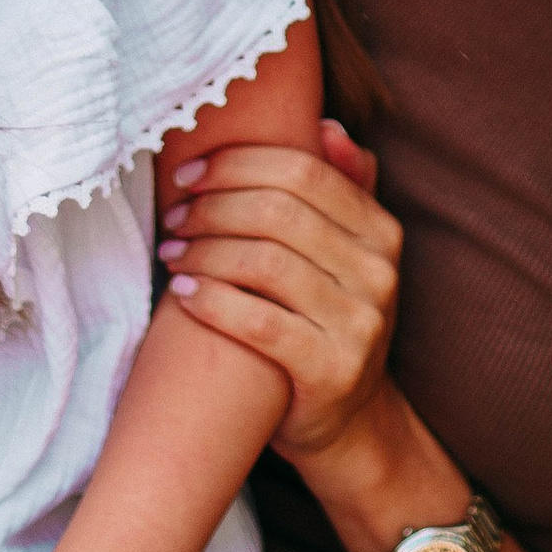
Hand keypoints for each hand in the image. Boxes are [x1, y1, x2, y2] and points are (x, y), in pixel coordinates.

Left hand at [158, 119, 400, 462]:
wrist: (347, 425)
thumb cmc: (324, 324)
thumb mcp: (342, 257)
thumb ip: (341, 191)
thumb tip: (326, 127)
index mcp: (381, 231)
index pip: (302, 171)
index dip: (237, 164)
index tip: (188, 175)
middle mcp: (380, 273)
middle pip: (277, 212)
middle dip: (212, 207)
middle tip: (171, 217)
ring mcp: (362, 324)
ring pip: (263, 263)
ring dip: (203, 251)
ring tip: (169, 254)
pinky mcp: (333, 372)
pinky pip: (258, 323)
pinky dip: (211, 301)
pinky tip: (182, 293)